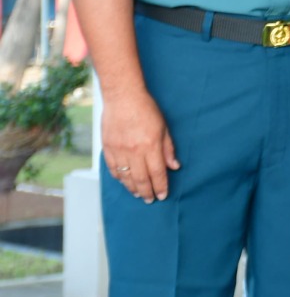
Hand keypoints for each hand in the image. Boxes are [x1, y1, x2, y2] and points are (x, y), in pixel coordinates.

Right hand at [102, 89, 178, 203]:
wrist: (123, 97)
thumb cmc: (146, 109)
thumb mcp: (163, 127)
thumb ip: (168, 149)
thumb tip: (174, 166)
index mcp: (151, 146)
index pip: (157, 173)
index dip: (160, 186)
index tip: (162, 195)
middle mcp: (134, 151)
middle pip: (141, 179)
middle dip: (147, 192)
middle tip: (150, 200)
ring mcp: (119, 150)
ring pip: (125, 177)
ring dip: (132, 188)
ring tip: (138, 194)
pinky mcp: (107, 148)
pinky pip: (113, 168)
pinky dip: (119, 177)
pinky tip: (124, 181)